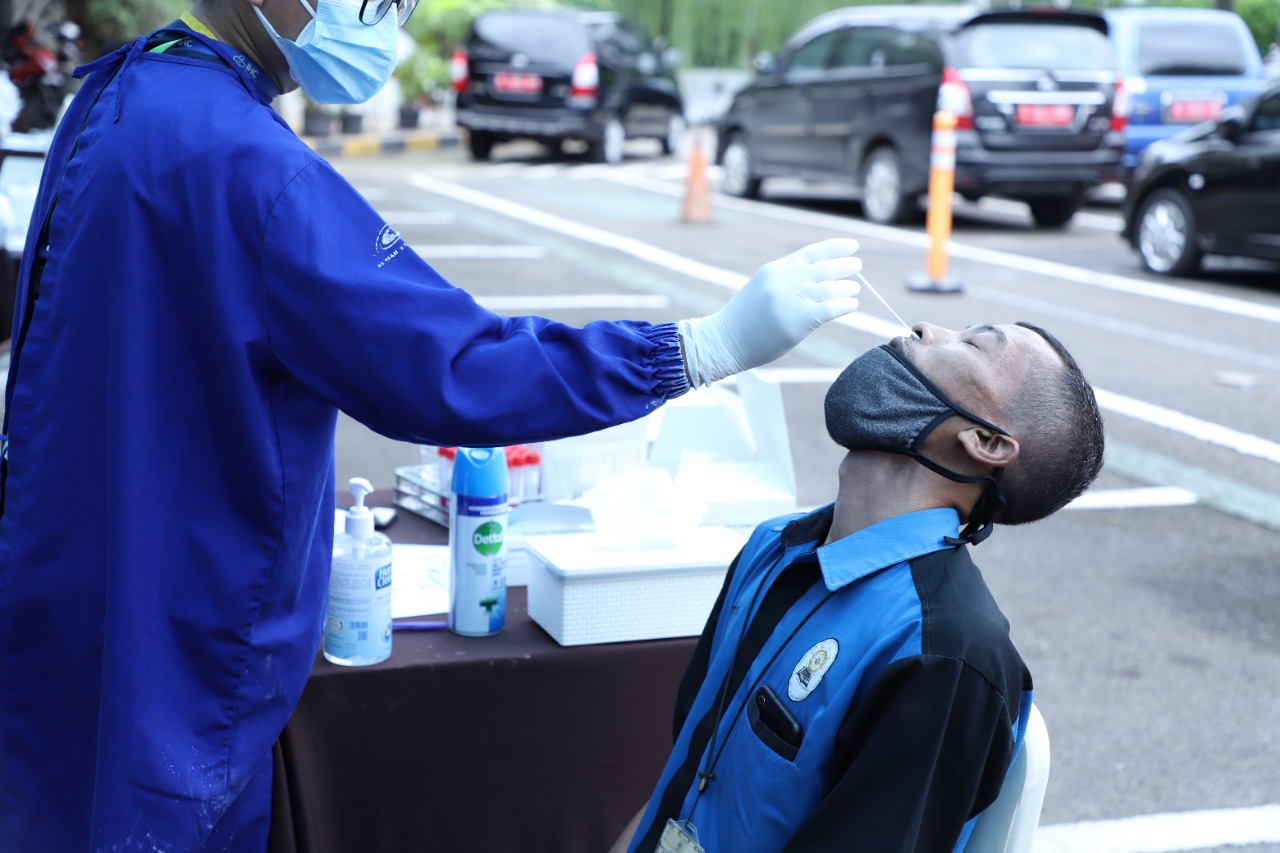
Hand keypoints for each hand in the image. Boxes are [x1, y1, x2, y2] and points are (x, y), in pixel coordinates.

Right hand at [678, 238, 861, 386]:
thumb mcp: (762, 289)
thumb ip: (787, 280)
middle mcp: (784, 280)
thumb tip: (817, 278)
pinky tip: (852, 305)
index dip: (835, 247)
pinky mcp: (798, 320)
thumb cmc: (744, 319)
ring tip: (855, 289)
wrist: (725, 342)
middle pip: (824, 268)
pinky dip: (844, 305)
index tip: (852, 246)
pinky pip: (830, 308)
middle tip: (857, 266)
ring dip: (847, 287)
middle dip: (844, 265)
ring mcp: (791, 299)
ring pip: (830, 288)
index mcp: (775, 270)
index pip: (811, 252)